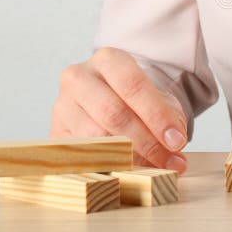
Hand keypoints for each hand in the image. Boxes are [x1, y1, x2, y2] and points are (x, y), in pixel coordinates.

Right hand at [50, 47, 188, 173]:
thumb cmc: (133, 99)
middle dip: (147, 141)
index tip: (177, 141)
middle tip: (171, 161)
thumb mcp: (156, 98)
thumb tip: (174, 145)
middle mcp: (79, 78)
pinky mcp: (54, 135)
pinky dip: (110, 167)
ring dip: (131, 158)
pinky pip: (82, 155)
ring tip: (156, 167)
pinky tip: (130, 172)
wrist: (103, 100)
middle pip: (114, 113)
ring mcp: (62, 106)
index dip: (156, 115)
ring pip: (96, 138)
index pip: (132, 85)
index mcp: (108, 60)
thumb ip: (169, 117)